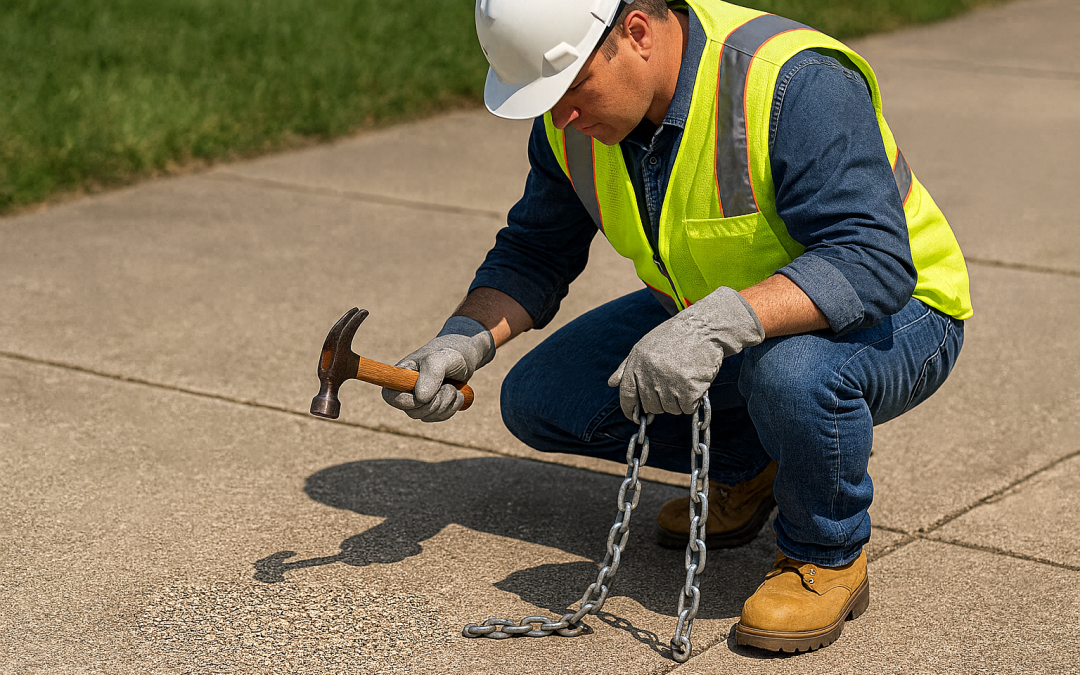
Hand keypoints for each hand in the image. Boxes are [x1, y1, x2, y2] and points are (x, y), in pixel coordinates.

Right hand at [382, 316, 495, 421]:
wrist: (464, 356)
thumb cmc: (448, 354)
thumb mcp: (442, 358)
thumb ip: (431, 374)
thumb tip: (420, 398)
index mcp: (400, 376)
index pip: (390, 397)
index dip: (406, 401)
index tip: (423, 395)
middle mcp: (406, 391)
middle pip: (413, 412)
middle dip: (435, 401)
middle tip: (448, 385)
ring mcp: (419, 402)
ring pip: (428, 416)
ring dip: (447, 402)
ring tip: (453, 386)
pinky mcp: (432, 409)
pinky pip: (440, 417)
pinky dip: (453, 406)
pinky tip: (457, 393)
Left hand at [607, 286, 763, 417]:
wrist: (704, 328)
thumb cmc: (674, 337)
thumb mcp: (644, 346)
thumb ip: (626, 366)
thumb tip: (611, 383)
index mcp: (636, 364)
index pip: (627, 396)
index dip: (630, 410)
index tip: (636, 416)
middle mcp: (650, 376)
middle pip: (651, 407)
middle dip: (661, 402)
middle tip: (672, 386)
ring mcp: (669, 383)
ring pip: (670, 410)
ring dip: (679, 401)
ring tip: (684, 379)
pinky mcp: (688, 389)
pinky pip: (687, 408)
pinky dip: (693, 401)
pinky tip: (695, 383)